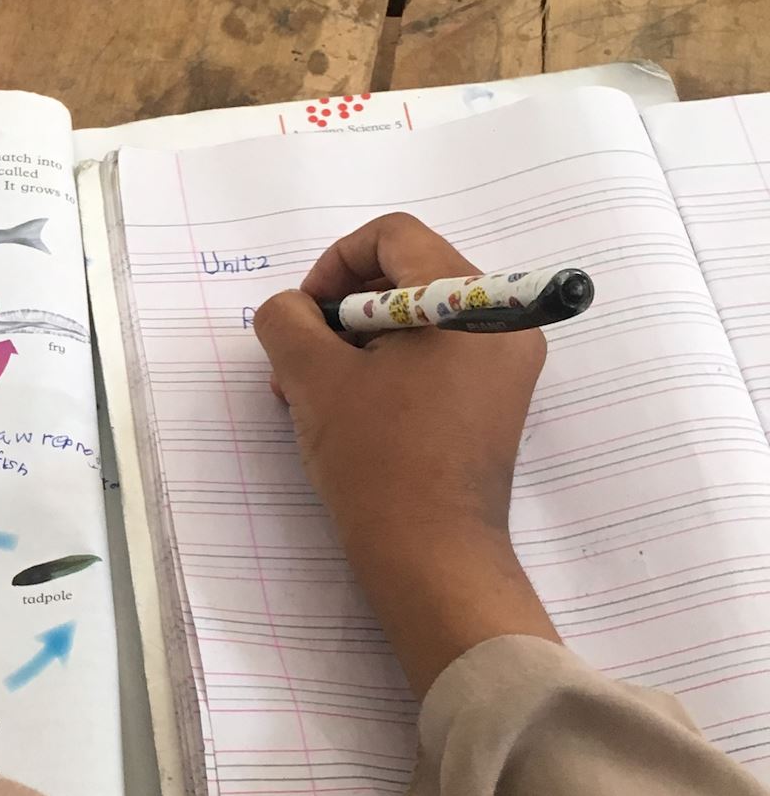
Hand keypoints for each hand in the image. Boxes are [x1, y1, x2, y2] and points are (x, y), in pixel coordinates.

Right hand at [252, 213, 558, 695]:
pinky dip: (391, 367)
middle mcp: (503, 320)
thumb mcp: (313, 379)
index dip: (334, 264)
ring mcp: (507, 363)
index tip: (307, 317)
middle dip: (343, 309)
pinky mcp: (499, 401)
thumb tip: (295, 310)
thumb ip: (288, 320)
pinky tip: (354, 412)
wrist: (433, 558)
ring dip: (360, 341)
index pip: (394, 236)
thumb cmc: (377, 462)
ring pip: (419, 317)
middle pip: (409, 272)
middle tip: (302, 362)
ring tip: (318, 394)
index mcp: (470, 301)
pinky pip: (439, 354)